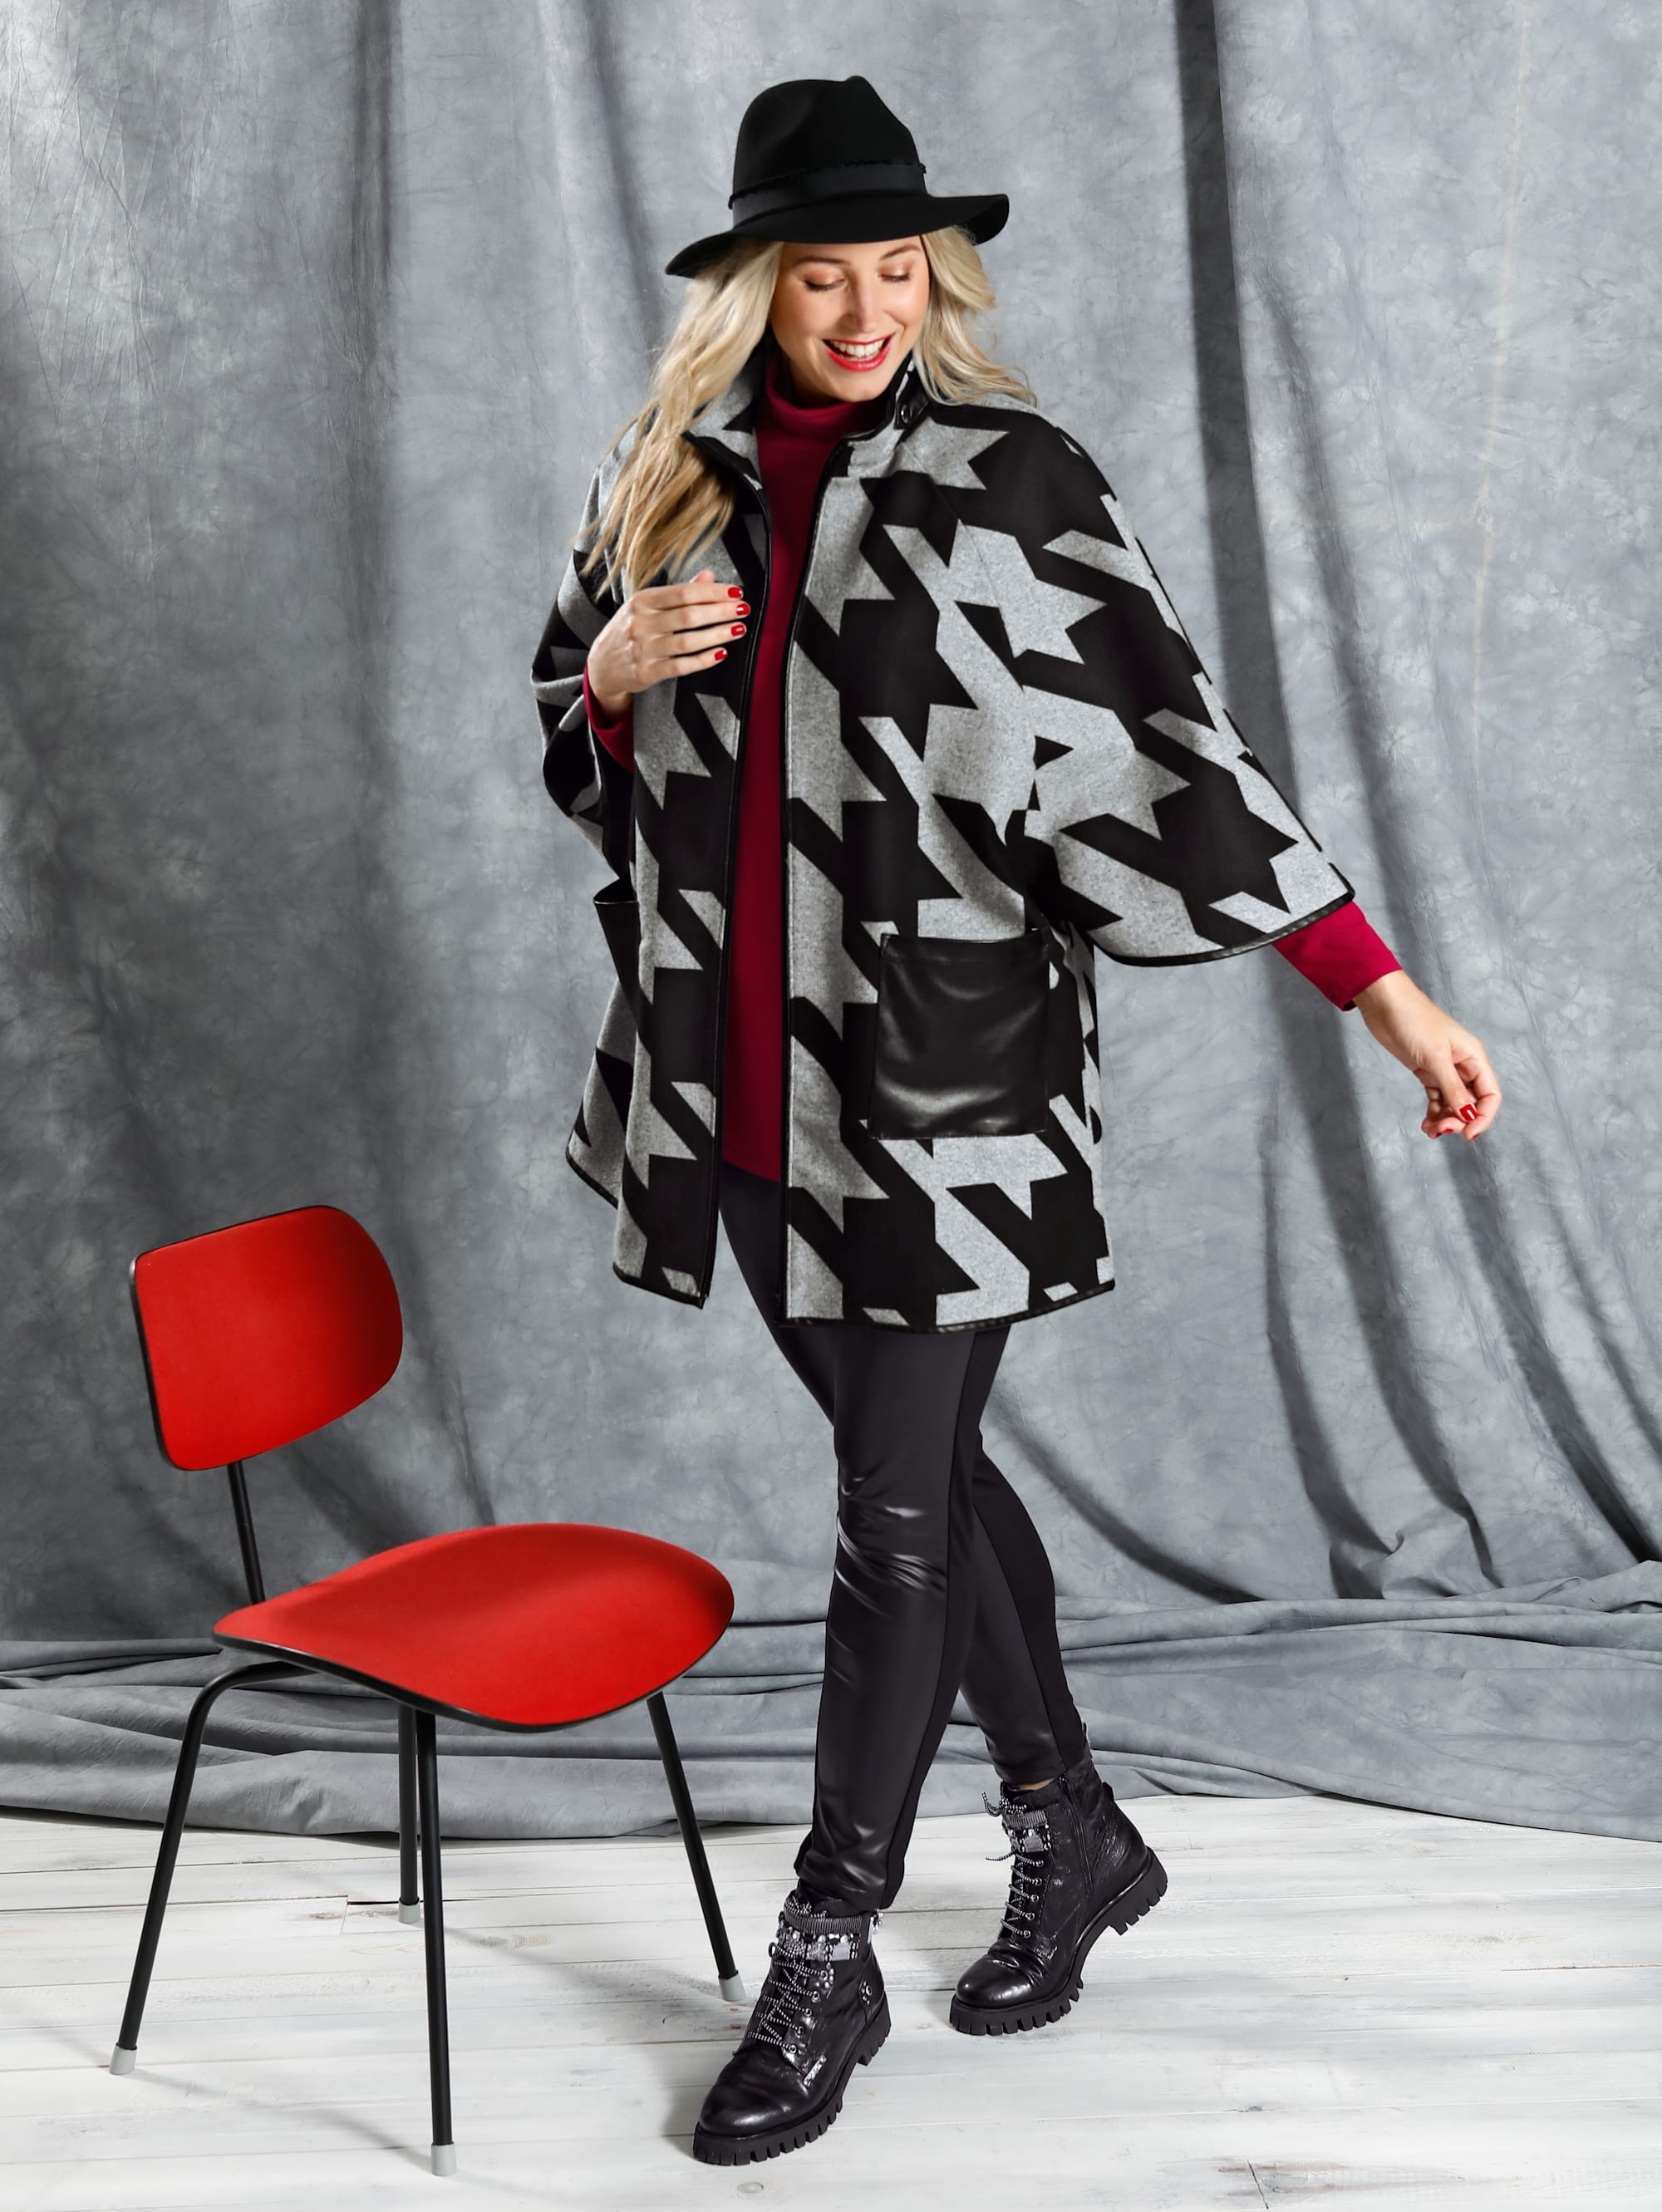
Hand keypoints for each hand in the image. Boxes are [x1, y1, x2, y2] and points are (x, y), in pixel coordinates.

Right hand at [585, 568, 746, 717]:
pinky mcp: (647, 672)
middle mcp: (641, 623)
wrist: (601, 665)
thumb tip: (709, 575)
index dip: (713, 592)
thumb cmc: (630, 630)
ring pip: (687, 641)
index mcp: (643, 601)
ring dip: (717, 634)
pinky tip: (721, 653)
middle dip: (721, 611)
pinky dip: (703, 660)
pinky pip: (681, 666)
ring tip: (738, 629)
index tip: (736, 592)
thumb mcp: (647, 606)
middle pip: (688, 615)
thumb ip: (678, 592)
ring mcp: (643, 649)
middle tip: (743, 610)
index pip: (684, 593)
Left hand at [1352, 969, 1500, 1139]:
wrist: (1386, 1006)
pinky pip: (1437, 1100)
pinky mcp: (1427, 1072)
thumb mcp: (1435, 1057)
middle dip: (1459, 1121)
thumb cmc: (1414, 1021)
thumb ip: (1453, 1088)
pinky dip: (1434, 1114)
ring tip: (1429, 1131)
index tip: (1468, 1134)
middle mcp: (1464, 1066)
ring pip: (1453, 1105)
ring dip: (1445, 1121)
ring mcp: (1445, 1070)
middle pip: (1471, 1104)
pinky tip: (1425, 1125)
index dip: (1483, 1117)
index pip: (1490, 1095)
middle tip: (1440, 1130)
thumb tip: (1468, 1115)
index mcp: (1474, 1058)